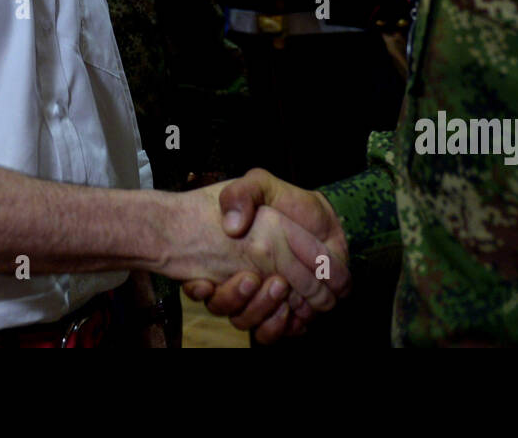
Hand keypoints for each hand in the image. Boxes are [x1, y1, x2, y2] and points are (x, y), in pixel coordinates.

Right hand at [182, 168, 348, 342]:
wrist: (320, 218)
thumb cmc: (284, 202)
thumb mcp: (259, 185)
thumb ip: (241, 195)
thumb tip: (232, 227)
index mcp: (223, 257)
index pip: (198, 285)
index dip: (197, 289)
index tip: (207, 284)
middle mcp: (236, 283)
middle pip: (221, 308)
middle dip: (234, 298)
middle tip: (253, 279)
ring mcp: (259, 301)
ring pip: (246, 323)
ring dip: (259, 311)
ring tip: (280, 287)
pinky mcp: (282, 316)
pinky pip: (272, 333)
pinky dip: (280, 327)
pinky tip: (291, 311)